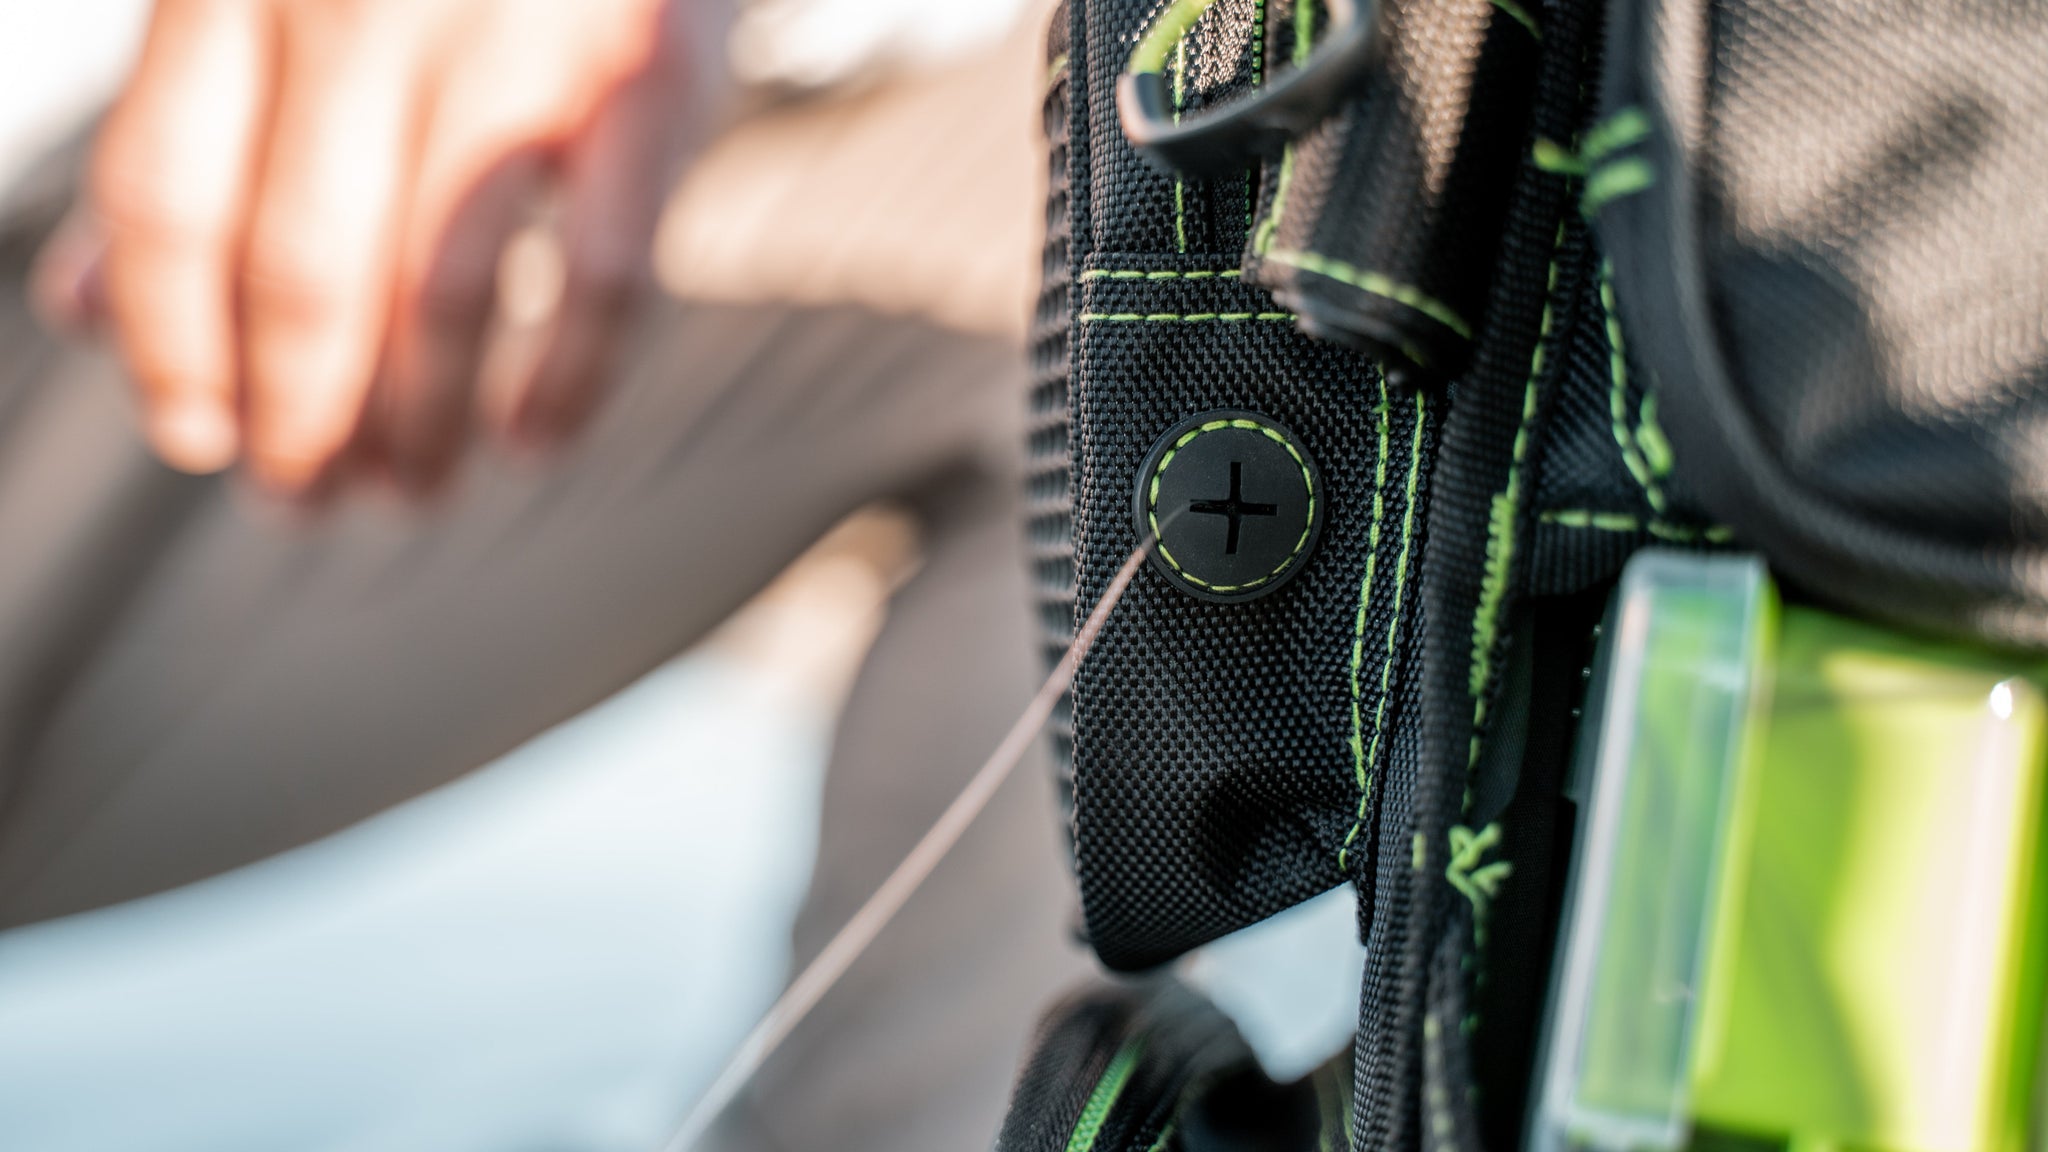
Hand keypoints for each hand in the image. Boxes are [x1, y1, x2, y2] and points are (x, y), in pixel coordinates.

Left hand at [44, 0, 729, 499]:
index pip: (169, 195)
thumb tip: (81, 309)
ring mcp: (518, 41)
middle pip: (301, 269)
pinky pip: (601, 275)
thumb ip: (186, 128)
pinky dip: (566, 380)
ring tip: (412, 492)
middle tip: (306, 501)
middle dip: (299, 419)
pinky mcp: (652, 85)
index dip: (170, 342)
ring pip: (443, 291)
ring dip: (420, 426)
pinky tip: (535, 442)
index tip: (193, 440)